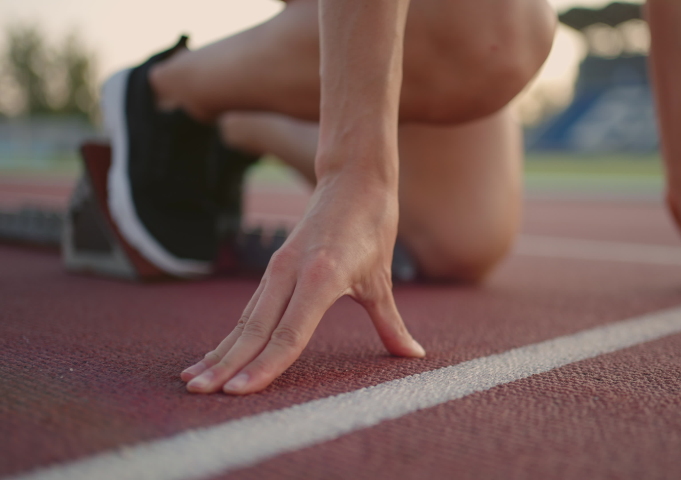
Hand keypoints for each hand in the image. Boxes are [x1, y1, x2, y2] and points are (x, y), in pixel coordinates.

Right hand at [180, 170, 424, 394]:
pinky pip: (248, 309)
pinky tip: (212, 355)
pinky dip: (230, 335)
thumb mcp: (381, 278)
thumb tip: (413, 355)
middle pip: (254, 329)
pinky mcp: (273, 268)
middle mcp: (291, 273)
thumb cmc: (372, 226)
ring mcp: (277, 269)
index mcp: (321, 276)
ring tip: (194, 382)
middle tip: (199, 393)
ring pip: (245, 320)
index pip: (289, 333)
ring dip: (219, 352)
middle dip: (226, 365)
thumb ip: (391, 323)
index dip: (265, 366)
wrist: (353, 179)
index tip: (239, 391)